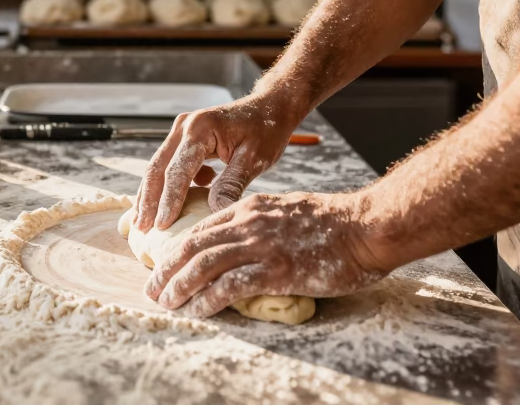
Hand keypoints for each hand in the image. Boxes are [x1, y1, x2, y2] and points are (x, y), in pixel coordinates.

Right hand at [134, 93, 299, 232]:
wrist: (269, 107)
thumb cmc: (265, 130)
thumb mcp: (255, 158)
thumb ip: (232, 183)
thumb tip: (215, 212)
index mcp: (200, 129)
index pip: (178, 170)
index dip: (169, 200)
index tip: (162, 226)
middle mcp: (184, 127)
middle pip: (157, 168)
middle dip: (149, 200)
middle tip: (142, 229)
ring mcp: (181, 131)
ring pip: (158, 167)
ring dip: (151, 195)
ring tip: (144, 223)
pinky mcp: (183, 140)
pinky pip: (168, 166)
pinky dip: (165, 187)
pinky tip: (167, 207)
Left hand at [144, 191, 389, 316]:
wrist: (366, 226)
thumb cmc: (336, 222)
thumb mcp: (288, 210)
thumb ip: (263, 222)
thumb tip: (245, 240)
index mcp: (251, 208)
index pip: (202, 227)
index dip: (178, 247)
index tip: (163, 263)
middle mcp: (249, 224)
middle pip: (194, 246)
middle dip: (167, 267)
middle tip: (152, 286)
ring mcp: (260, 246)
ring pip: (204, 265)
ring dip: (179, 285)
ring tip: (165, 301)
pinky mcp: (274, 270)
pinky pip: (229, 286)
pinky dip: (207, 300)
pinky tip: (196, 310)